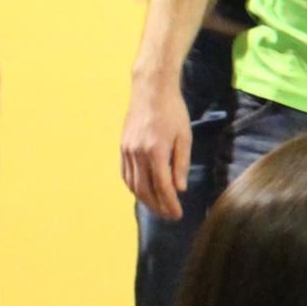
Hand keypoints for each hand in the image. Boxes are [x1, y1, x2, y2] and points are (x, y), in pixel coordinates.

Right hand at [121, 80, 192, 220]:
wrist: (151, 90)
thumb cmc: (173, 111)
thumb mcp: (184, 136)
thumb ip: (180, 164)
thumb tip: (179, 189)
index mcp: (155, 151)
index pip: (162, 187)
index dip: (169, 204)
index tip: (177, 215)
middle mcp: (138, 153)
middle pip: (145, 190)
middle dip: (157, 206)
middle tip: (169, 216)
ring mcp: (127, 150)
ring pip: (133, 184)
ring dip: (145, 200)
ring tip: (158, 208)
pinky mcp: (122, 147)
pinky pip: (126, 174)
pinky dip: (133, 187)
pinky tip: (142, 193)